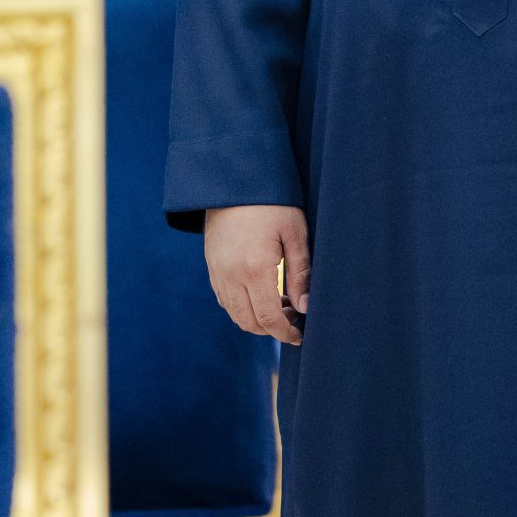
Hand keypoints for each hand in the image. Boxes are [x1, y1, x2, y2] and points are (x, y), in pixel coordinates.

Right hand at [204, 204, 308, 345]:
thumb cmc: (272, 203)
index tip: (300, 336)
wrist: (234, 180)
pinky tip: (260, 294)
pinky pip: (224, 299)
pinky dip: (241, 307)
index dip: (285, 333)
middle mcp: (231, 275)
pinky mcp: (211, 265)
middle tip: (293, 316)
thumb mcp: (295, 233)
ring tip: (280, 304)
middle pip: (249, 322)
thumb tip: (305, 307)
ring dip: (256, 319)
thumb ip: (300, 273)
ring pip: (235, 314)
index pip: (268, 318)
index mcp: (255, 269)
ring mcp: (217, 271)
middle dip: (272, 329)